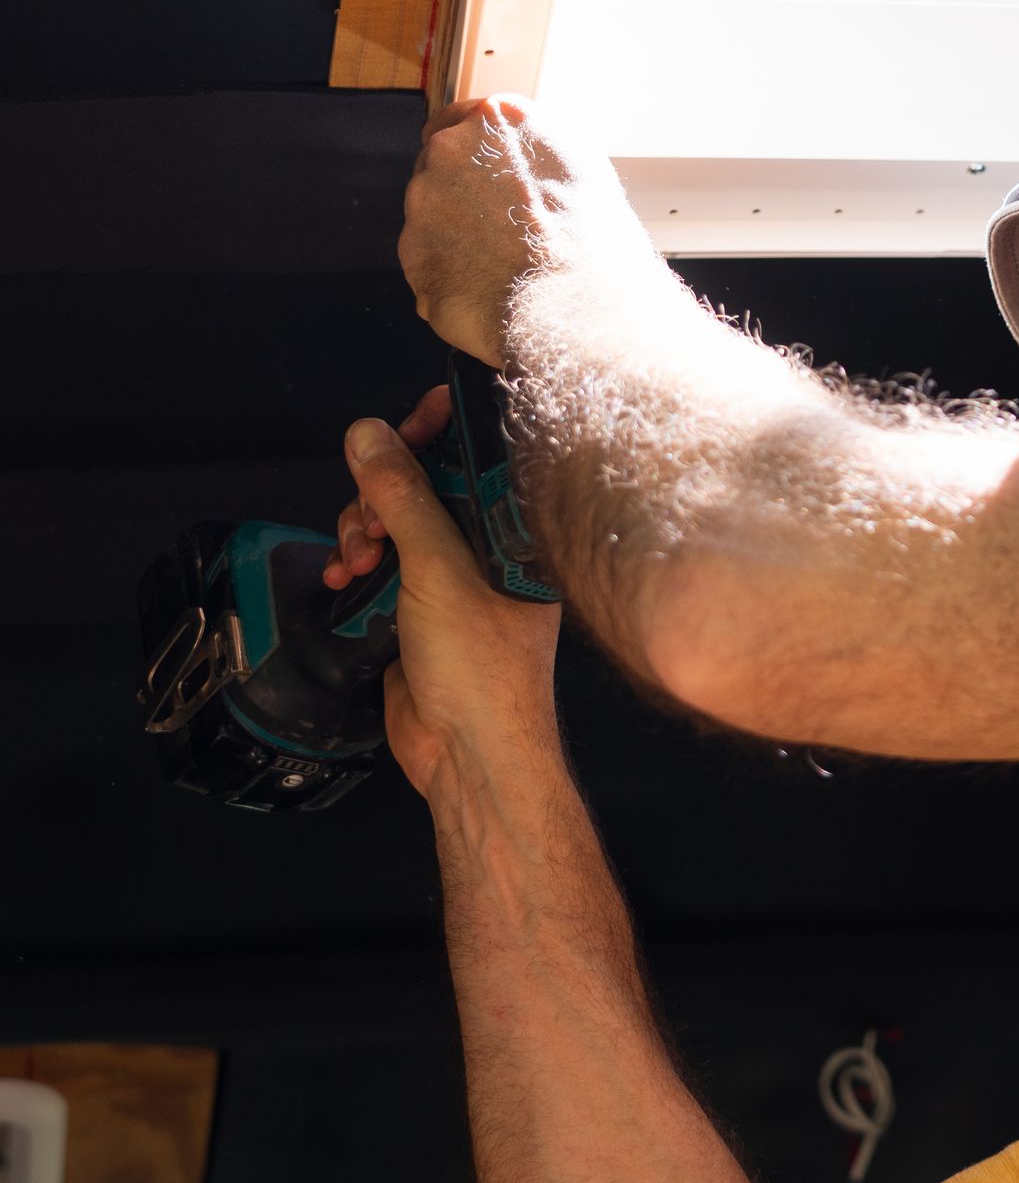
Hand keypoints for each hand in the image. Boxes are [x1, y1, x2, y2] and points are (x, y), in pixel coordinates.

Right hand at [338, 406, 561, 800]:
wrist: (469, 755)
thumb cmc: (478, 662)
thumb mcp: (438, 569)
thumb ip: (403, 497)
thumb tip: (368, 432)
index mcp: (514, 530)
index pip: (478, 456)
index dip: (438, 433)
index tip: (398, 426)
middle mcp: (487, 546)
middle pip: (425, 485)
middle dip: (382, 493)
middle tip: (365, 523)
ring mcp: (452, 578)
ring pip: (396, 522)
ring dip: (363, 529)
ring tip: (353, 558)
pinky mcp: (418, 608)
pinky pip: (382, 563)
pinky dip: (356, 562)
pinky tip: (340, 577)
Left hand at [399, 94, 648, 366]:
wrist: (573, 312)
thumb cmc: (593, 243)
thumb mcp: (585, 167)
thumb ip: (536, 147)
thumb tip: (519, 153)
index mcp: (497, 119)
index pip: (459, 120)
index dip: (471, 154)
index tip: (481, 175)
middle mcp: (451, 150)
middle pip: (439, 167)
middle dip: (461, 194)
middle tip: (502, 230)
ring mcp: (424, 203)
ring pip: (430, 216)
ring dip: (455, 237)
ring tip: (502, 266)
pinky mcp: (411, 255)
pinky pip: (428, 262)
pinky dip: (450, 275)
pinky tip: (488, 290)